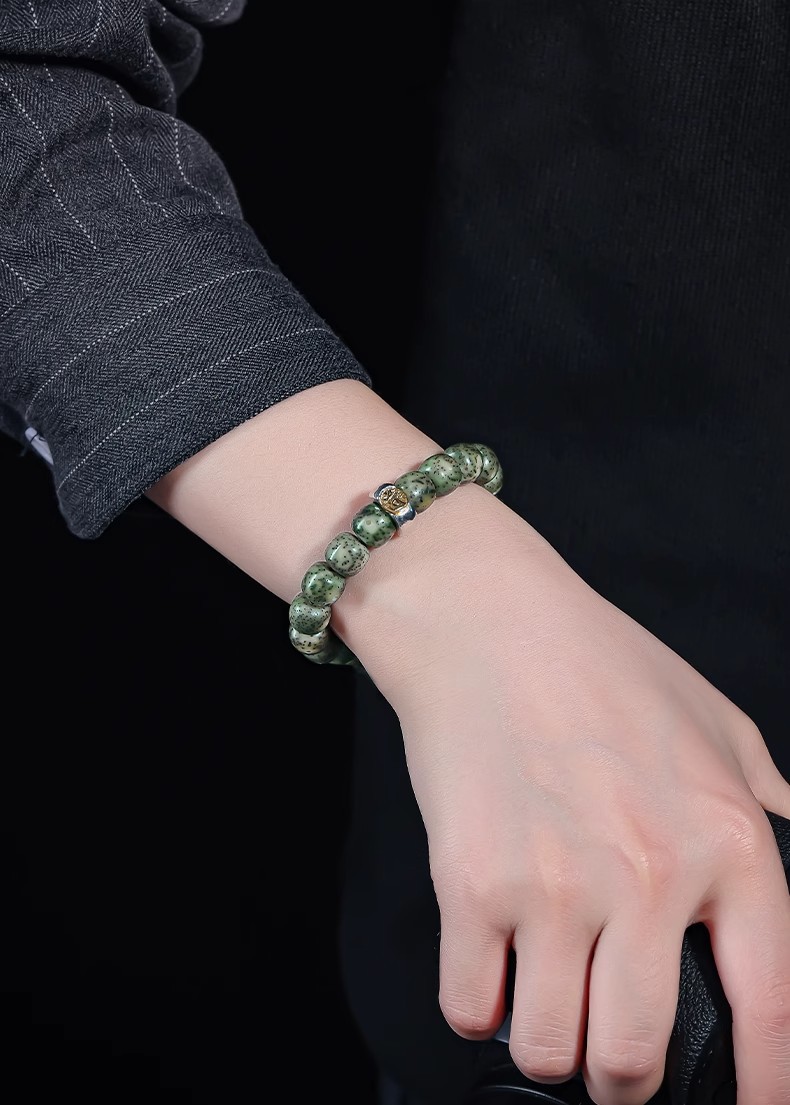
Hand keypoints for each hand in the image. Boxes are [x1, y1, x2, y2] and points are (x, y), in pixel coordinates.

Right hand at [342, 485, 789, 1104]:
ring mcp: (556, 885)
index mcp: (727, 837)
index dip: (760, 1086)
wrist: (485, 618)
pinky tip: (490, 964)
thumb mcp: (714, 718)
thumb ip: (763, 793)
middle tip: (611, 1054)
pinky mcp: (471, 882)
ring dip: (549, 1043)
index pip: (770, 1008)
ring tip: (545, 1004)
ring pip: (552, 1050)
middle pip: (637, 1058)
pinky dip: (480, 1005)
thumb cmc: (598, 661)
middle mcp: (648, 874)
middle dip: (623, 1077)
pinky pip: (471, 1008)